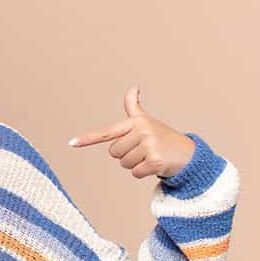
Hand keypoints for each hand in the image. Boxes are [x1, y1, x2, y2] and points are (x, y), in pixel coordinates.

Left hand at [66, 85, 195, 179]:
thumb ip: (134, 107)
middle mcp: (141, 131)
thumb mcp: (147, 120)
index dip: (87, 139)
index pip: (107, 132)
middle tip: (144, 149)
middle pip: (115, 153)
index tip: (71, 143)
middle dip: (126, 155)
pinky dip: (143, 172)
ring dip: (135, 164)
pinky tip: (154, 165)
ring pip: (124, 164)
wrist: (188, 153)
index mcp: (136, 122)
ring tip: (150, 156)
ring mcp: (148, 146)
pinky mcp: (155, 161)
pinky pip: (134, 173)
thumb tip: (133, 87)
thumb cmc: (163, 137)